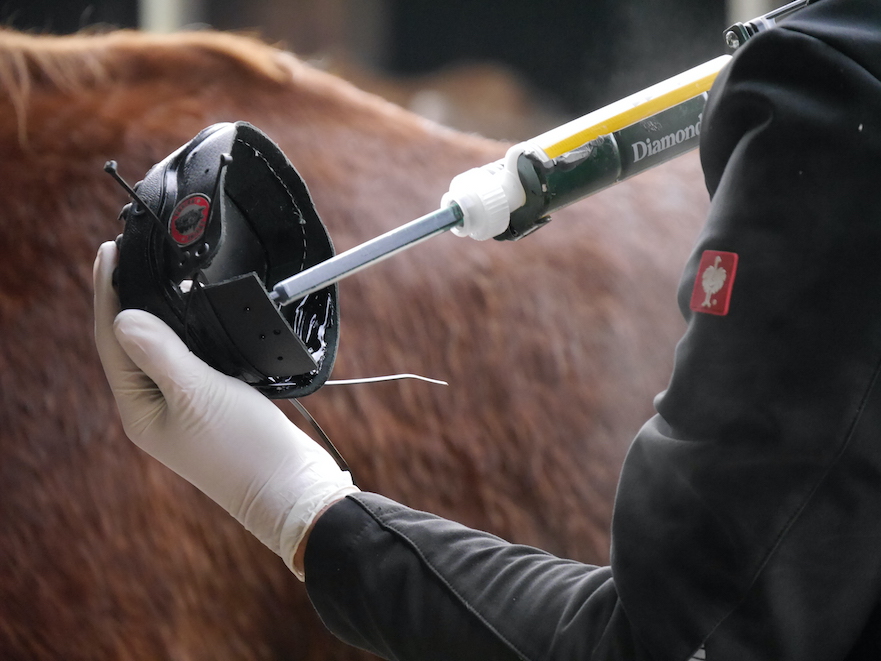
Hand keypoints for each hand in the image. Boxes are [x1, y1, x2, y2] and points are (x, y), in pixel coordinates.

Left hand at [93, 241, 357, 578]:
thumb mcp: (198, 394)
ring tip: (155, 274)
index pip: (113, 340)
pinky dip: (189, 330)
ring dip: (157, 311)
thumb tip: (122, 316)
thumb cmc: (245, 449)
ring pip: (162, 349)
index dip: (107, 293)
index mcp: (139, 409)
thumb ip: (161, 353)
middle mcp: (156, 408)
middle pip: (131, 342)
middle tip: (127, 254)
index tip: (108, 251)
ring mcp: (185, 407)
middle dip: (126, 297)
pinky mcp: (215, 404)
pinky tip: (198, 313)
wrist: (292, 489)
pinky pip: (191, 358)